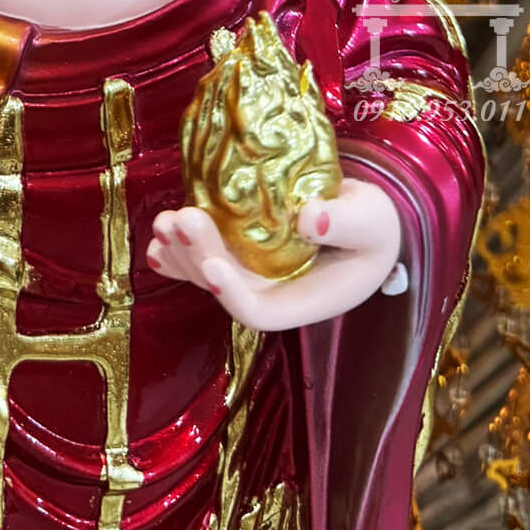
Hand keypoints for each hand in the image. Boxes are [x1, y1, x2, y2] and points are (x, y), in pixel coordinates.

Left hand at [148, 178, 403, 330]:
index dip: (233, 295)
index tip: (213, 268)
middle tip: (180, 220)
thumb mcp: (371, 220)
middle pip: (225, 288)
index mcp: (304, 300)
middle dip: (198, 258)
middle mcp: (272, 294)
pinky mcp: (239, 252)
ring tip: (164, 222)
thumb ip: (345, 221)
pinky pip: (204, 257)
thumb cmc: (372, 226)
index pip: (261, 313)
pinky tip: (158, 242)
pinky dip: (178, 251)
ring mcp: (252, 275)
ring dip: (182, 252)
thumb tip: (309, 219)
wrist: (361, 217)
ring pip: (208, 273)